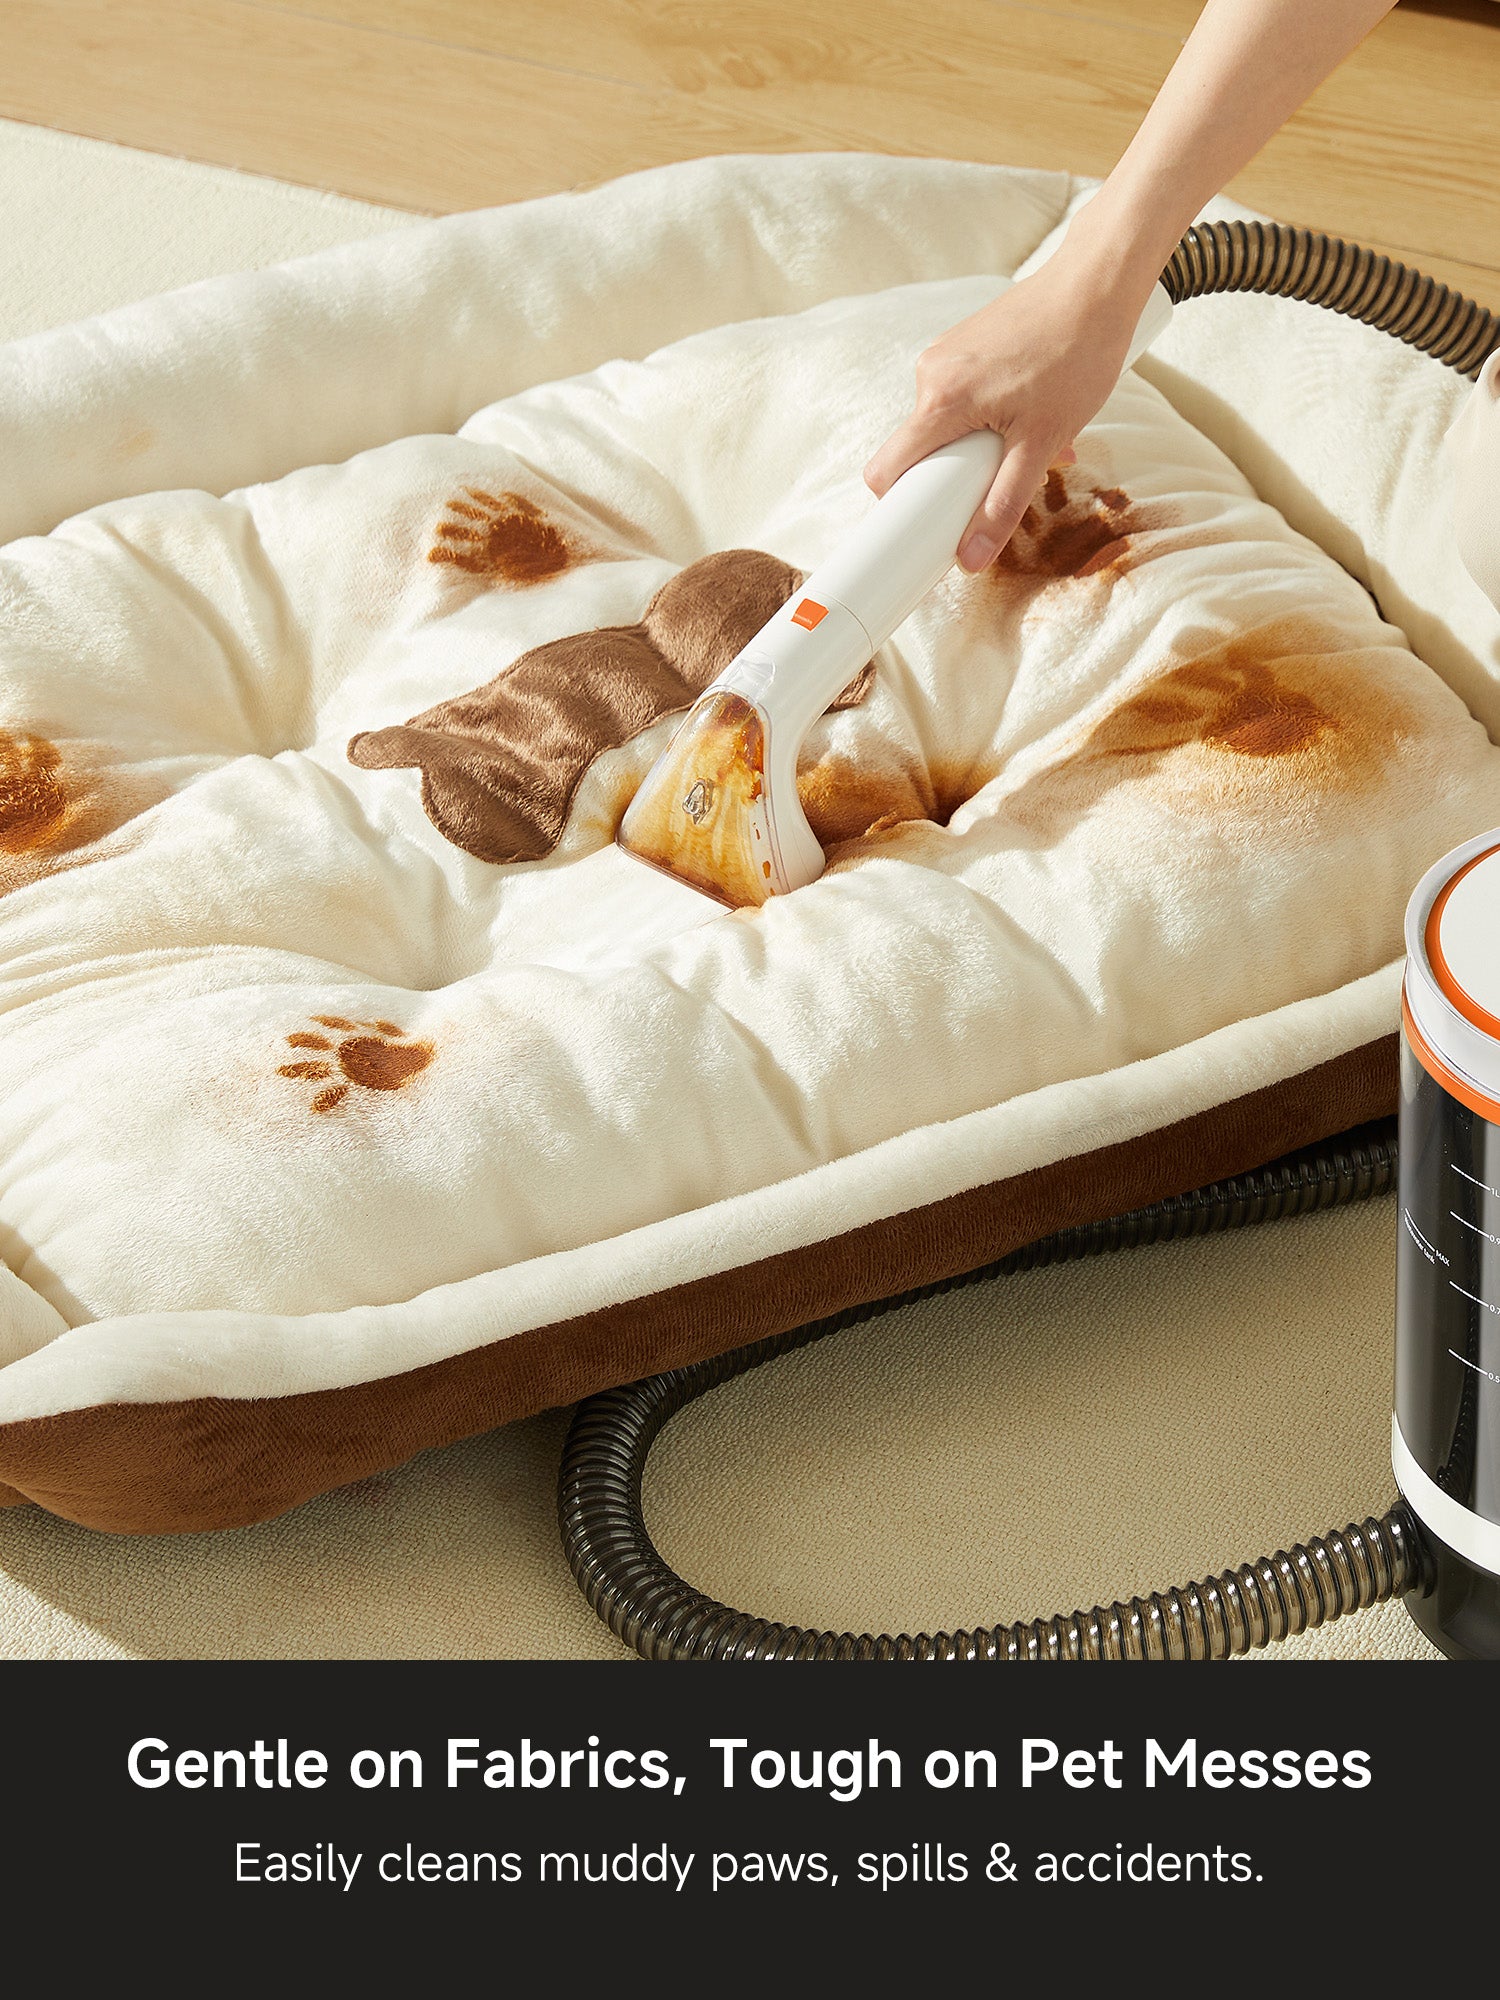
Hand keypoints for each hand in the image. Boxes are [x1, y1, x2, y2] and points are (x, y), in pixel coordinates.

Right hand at [863, 254, 1147, 571]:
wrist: (1098, 283)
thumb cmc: (1076, 355)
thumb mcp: (1041, 442)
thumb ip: (1002, 504)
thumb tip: (970, 558)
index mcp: (939, 401)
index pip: (887, 471)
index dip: (900, 508)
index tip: (929, 527)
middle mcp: (931, 374)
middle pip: (920, 451)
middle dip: (958, 474)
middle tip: (1005, 477)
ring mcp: (946, 354)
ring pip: (946, 424)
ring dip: (981, 444)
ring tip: (1033, 434)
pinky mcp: (965, 342)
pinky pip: (962, 396)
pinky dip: (990, 415)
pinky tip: (1032, 409)